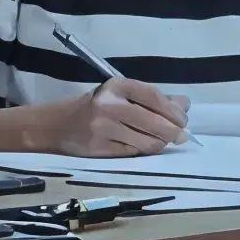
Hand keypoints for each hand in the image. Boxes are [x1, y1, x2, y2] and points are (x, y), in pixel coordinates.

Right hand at [10, 77, 191, 156]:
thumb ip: (150, 98)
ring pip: (146, 141)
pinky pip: (133, 152)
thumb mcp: (118, 95)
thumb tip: (184, 105)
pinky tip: (143, 146)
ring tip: (162, 141)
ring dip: (160, 144)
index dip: (172, 110)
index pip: (152, 96)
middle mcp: (108, 105)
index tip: (183, 120)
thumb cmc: (94, 107)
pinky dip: (143, 150)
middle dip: (173, 131)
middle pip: (153, 122)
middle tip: (181, 136)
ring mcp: (103, 128)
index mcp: (115, 86)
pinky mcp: (100, 149)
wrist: (56, 125)